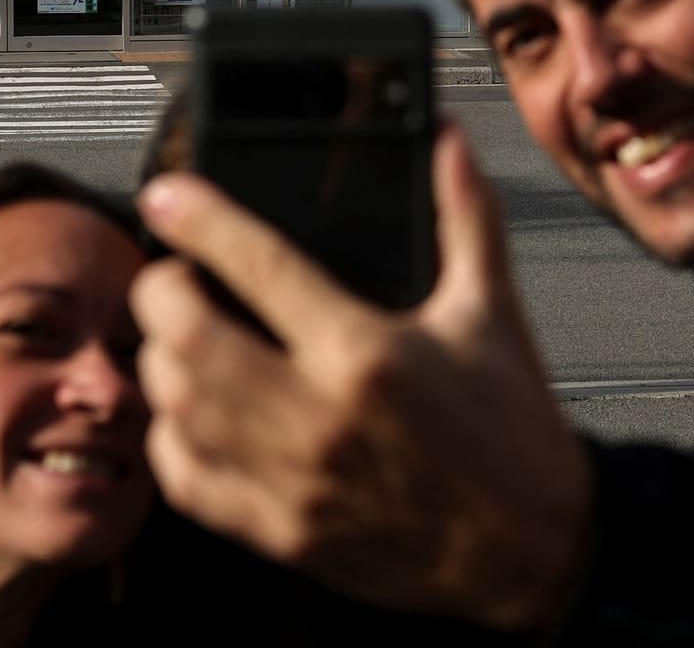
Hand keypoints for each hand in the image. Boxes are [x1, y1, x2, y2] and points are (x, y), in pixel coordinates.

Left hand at [131, 121, 591, 632]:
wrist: (532, 553)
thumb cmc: (514, 437)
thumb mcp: (492, 311)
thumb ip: (464, 215)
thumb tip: (448, 140)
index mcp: (368, 352)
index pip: (258, 265)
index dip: (199, 221)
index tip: (169, 197)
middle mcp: (318, 415)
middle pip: (190, 338)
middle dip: (161, 290)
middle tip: (172, 272)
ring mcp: (292, 479)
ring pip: (177, 408)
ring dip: (161, 359)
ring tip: (177, 333)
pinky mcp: (281, 532)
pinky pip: (188, 482)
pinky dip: (169, 439)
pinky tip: (186, 413)